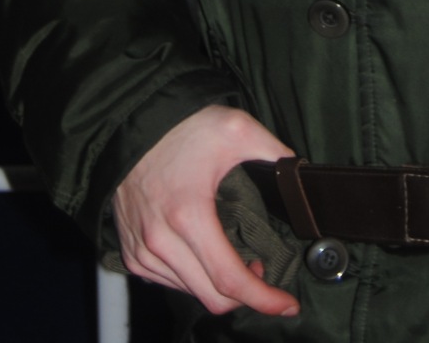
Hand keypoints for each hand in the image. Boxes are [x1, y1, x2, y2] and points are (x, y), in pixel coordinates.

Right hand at [112, 104, 300, 318]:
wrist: (131, 123)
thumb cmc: (182, 125)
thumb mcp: (236, 128)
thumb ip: (272, 150)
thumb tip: (297, 170)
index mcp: (188, 215)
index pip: (230, 280)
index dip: (264, 299)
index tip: (288, 305)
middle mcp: (160, 241)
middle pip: (212, 297)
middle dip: (246, 295)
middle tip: (261, 269)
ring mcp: (143, 251)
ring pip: (190, 293)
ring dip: (218, 286)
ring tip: (233, 258)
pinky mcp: (131, 253)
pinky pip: (168, 283)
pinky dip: (193, 279)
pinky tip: (205, 257)